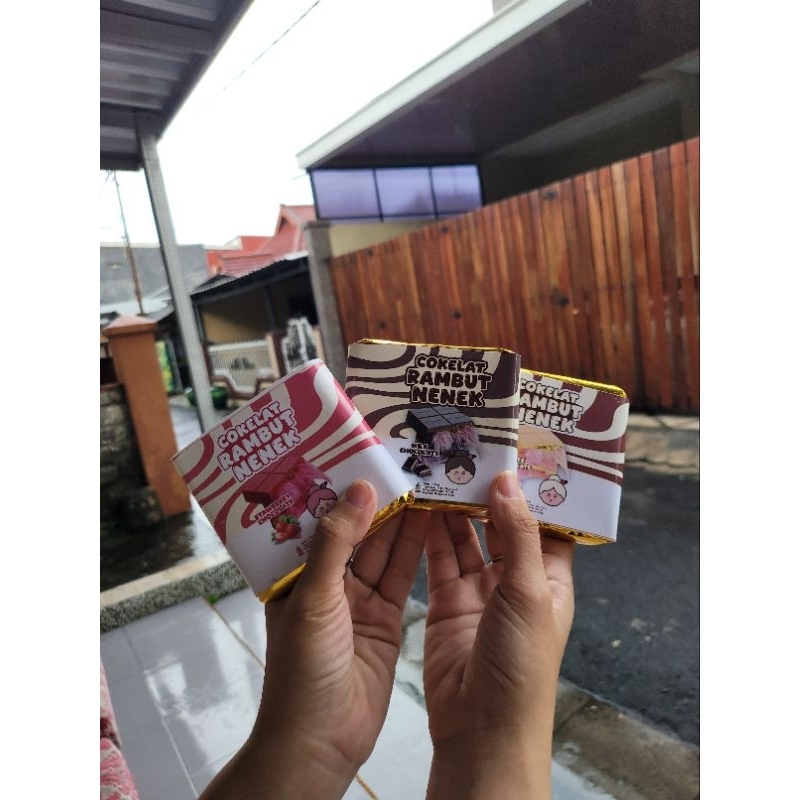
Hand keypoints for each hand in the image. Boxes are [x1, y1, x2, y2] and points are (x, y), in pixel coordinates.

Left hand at [200, 480, 425, 799]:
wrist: (321, 739)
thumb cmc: (302, 669)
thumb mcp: (313, 598)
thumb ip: (335, 543)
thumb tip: (358, 488)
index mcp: (295, 572)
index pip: (318, 518)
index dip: (339, 486)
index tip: (363, 453)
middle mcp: (326, 581)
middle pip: (356, 530)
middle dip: (378, 497)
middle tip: (403, 459)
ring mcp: (358, 600)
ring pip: (383, 549)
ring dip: (402, 518)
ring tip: (423, 480)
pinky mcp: (386, 618)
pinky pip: (401, 575)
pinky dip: (414, 549)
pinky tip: (429, 519)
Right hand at [423, 471, 574, 799]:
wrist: (481, 727)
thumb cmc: (521, 663)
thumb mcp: (529, 592)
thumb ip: (519, 535)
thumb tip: (509, 481)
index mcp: (549, 579)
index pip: (546, 524)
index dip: (533, 490)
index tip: (517, 451)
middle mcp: (515, 581)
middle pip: (502, 525)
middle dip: (487, 492)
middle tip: (468, 450)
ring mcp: (479, 591)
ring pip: (467, 538)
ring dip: (455, 508)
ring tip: (441, 468)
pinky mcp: (446, 602)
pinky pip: (438, 558)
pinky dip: (430, 532)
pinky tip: (421, 503)